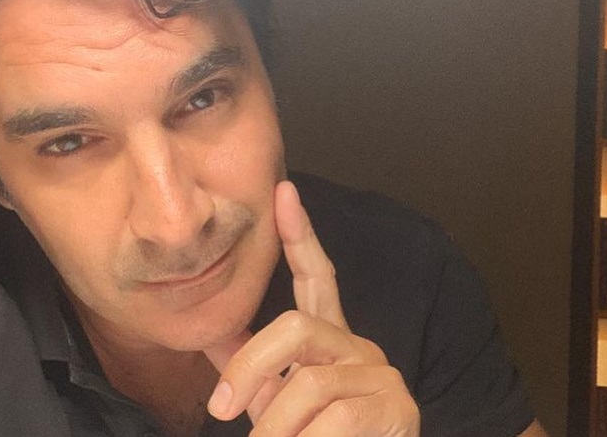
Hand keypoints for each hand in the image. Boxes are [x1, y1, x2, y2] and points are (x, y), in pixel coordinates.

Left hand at [203, 181, 419, 435]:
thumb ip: (250, 364)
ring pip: (310, 383)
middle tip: (222, 410)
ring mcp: (381, 374)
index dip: (299, 236)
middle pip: (296, 325)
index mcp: (329, 341)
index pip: (316, 277)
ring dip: (276, 427)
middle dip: (251, 365)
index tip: (283, 193)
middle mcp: (358, 346)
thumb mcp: (275, 400)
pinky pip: (339, 419)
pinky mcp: (397, 407)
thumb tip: (209, 331)